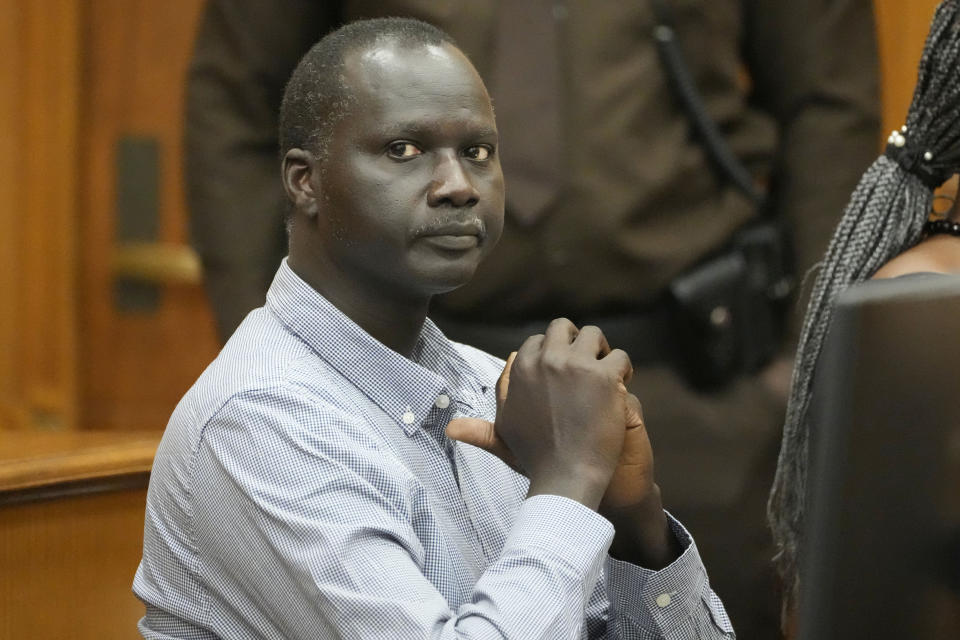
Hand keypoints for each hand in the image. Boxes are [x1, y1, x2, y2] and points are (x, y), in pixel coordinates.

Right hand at [448, 318, 631, 509]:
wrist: (567, 477)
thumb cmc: (536, 459)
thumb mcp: (504, 437)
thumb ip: (481, 428)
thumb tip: (451, 427)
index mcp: (522, 369)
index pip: (538, 341)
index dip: (553, 353)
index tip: (564, 369)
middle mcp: (546, 360)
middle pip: (563, 327)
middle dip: (576, 340)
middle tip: (588, 362)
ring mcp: (576, 365)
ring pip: (595, 335)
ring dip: (602, 350)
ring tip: (608, 371)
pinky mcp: (605, 377)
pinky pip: (621, 357)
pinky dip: (624, 369)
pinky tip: (623, 386)